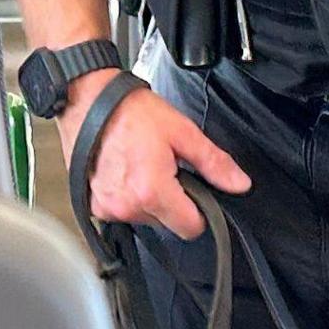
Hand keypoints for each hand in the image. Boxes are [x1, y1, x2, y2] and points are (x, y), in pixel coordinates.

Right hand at [63, 73, 249, 239]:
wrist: (89, 100)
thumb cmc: (130, 111)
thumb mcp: (182, 132)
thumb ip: (214, 162)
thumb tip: (239, 184)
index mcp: (152, 191)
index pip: (190, 228)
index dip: (199, 211)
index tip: (194, 191)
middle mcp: (127, 206)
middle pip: (167, 223)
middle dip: (172, 201)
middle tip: (164, 168)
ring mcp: (107, 208)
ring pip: (145, 219)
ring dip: (149, 199)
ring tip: (142, 166)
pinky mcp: (93, 205)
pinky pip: (122, 212)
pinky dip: (128, 197)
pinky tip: (125, 171)